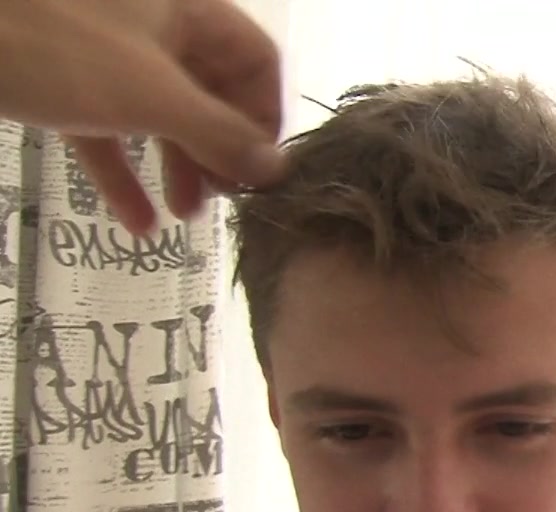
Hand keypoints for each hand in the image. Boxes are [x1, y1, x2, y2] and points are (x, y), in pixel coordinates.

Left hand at [0, 0, 286, 232]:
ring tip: (186, 216)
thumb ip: (219, 134)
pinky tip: (135, 222)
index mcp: (185, 9)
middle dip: (219, 149)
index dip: (266, 115)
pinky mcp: (60, 77)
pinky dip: (123, 172)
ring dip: (176, 166)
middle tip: (223, 201)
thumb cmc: (55, 48)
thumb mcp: (150, 95)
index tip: (261, 171)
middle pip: (210, 90)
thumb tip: (277, 169)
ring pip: (159, 112)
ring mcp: (104, 50)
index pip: (255, 60)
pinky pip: (108, 127)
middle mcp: (152, 24)